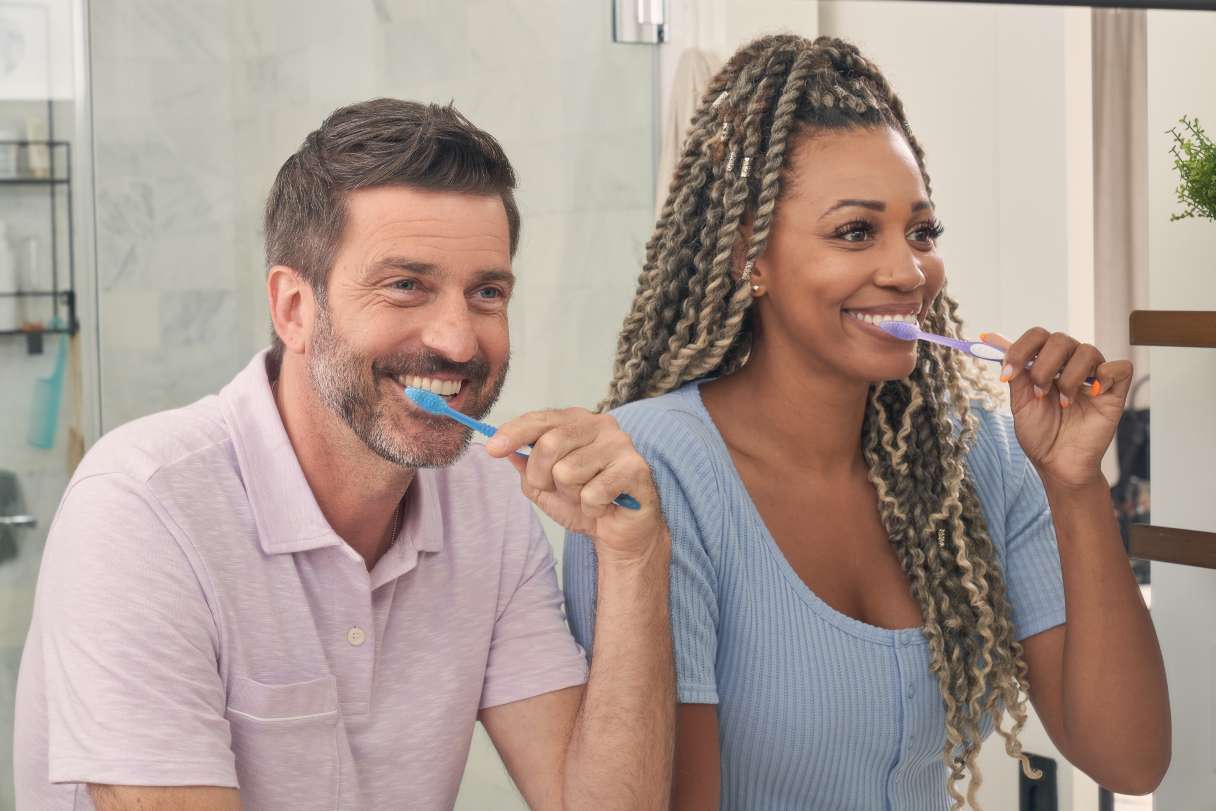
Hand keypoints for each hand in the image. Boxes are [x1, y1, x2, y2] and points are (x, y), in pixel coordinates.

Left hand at [485, 408, 666, 565]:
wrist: (620, 533)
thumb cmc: (584, 503)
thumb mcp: (545, 488)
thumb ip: (526, 469)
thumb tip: (506, 451)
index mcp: (577, 422)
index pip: (540, 419)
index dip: (513, 433)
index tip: (492, 449)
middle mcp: (601, 425)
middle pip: (549, 444)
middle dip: (543, 477)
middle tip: (560, 491)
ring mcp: (620, 444)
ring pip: (569, 471)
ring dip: (572, 496)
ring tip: (588, 497)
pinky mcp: (635, 468)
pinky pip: (592, 493)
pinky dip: (591, 508)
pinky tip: (605, 506)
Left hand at [981, 329, 1132, 488]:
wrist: (1058, 463)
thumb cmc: (1040, 435)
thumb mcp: (1020, 403)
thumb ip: (1015, 374)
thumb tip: (996, 342)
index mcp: (1046, 364)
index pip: (1037, 336)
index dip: (1020, 349)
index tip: (1007, 374)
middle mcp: (1070, 365)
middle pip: (1060, 339)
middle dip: (1044, 366)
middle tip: (1040, 392)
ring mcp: (1093, 376)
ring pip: (1087, 350)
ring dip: (1070, 377)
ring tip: (1064, 402)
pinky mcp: (1115, 391)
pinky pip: (1120, 367)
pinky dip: (1106, 376)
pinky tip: (1094, 394)